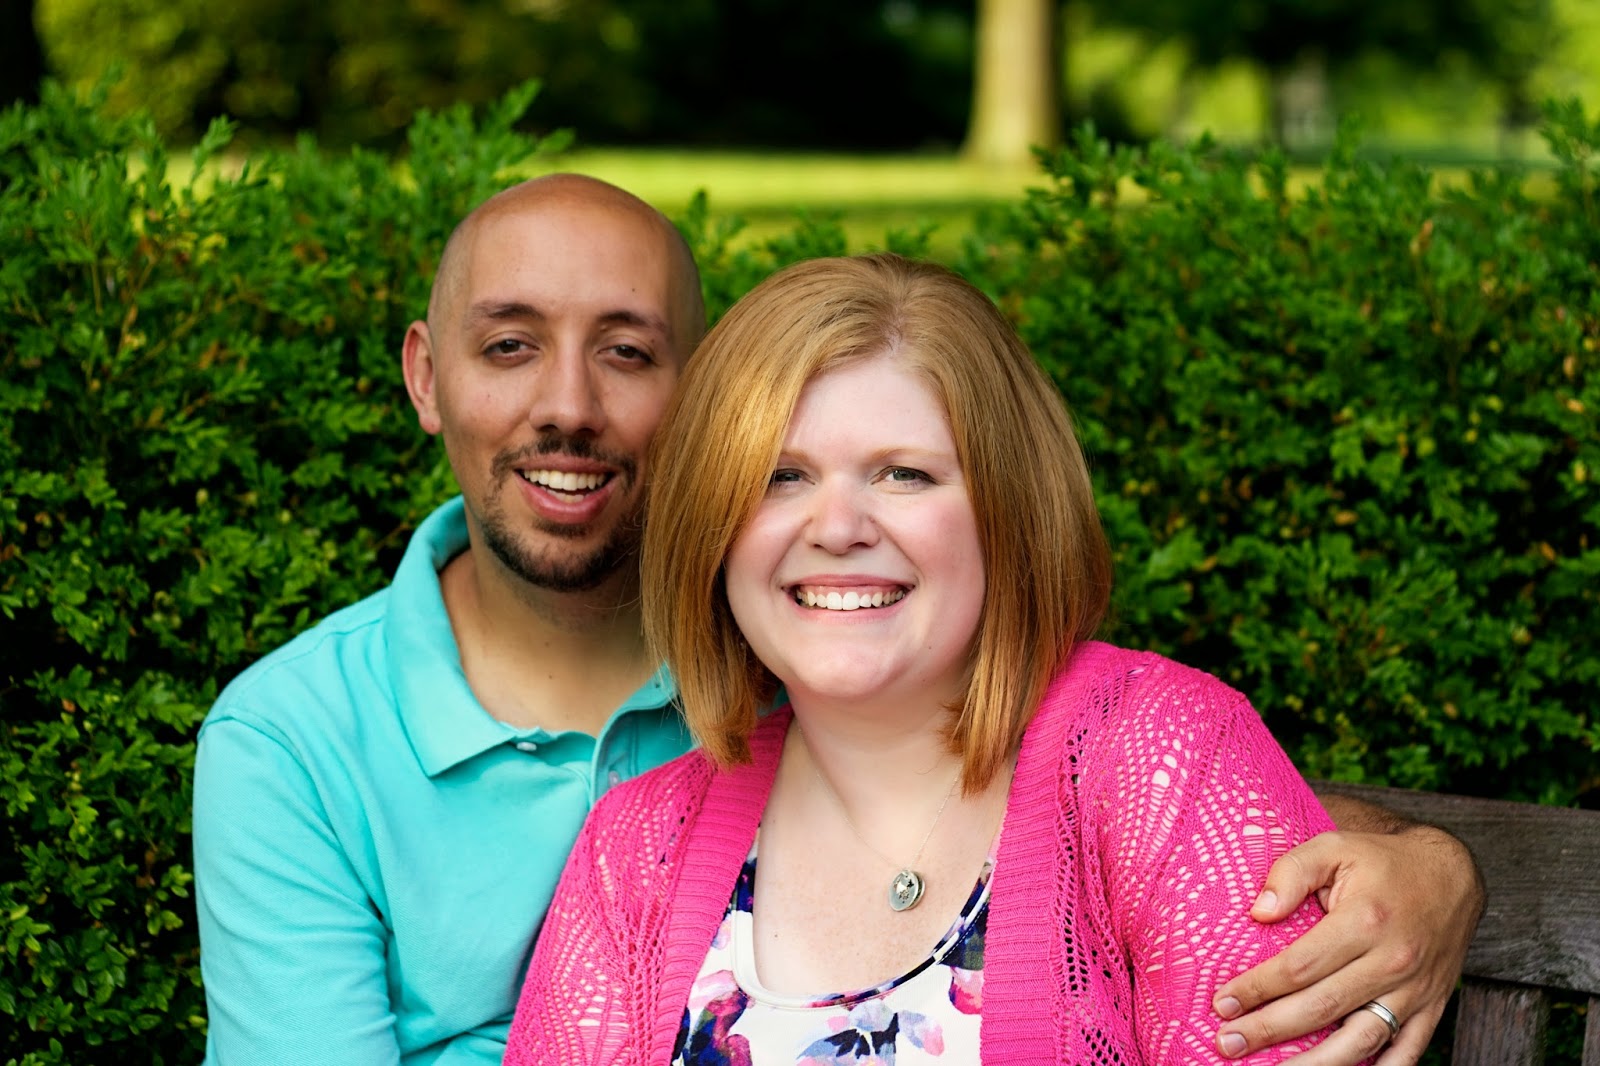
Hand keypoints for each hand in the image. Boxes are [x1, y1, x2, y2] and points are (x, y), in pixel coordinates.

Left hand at [1211, 825, 1482, 1064]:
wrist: (1451, 874)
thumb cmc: (1382, 861)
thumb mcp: (1333, 846)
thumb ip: (1292, 872)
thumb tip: (1259, 912)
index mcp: (1363, 921)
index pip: (1299, 967)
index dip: (1257, 989)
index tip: (1222, 1003)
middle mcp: (1391, 961)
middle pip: (1322, 1008)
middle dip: (1270, 1030)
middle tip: (1228, 1042)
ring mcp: (1414, 990)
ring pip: (1361, 1041)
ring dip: (1316, 1064)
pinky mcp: (1431, 1006)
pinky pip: (1407, 1052)